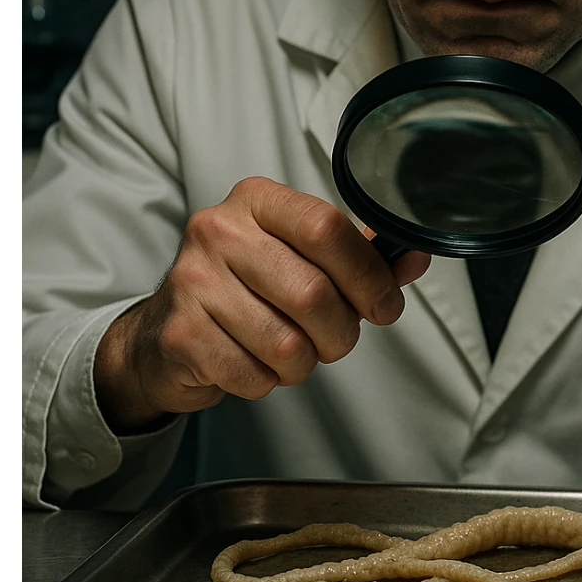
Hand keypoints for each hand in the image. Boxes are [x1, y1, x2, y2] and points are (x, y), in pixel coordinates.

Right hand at [93, 177, 430, 434]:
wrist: (165, 338)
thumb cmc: (249, 292)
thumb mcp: (301, 260)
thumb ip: (360, 258)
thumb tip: (417, 255)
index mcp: (256, 200)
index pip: (326, 227)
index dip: (367, 274)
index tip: (383, 305)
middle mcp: (218, 230)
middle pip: (313, 292)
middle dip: (340, 331)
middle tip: (335, 340)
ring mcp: (192, 281)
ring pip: (287, 343)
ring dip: (303, 363)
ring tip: (288, 352)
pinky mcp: (181, 334)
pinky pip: (254, 375)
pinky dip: (266, 381)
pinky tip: (251, 363)